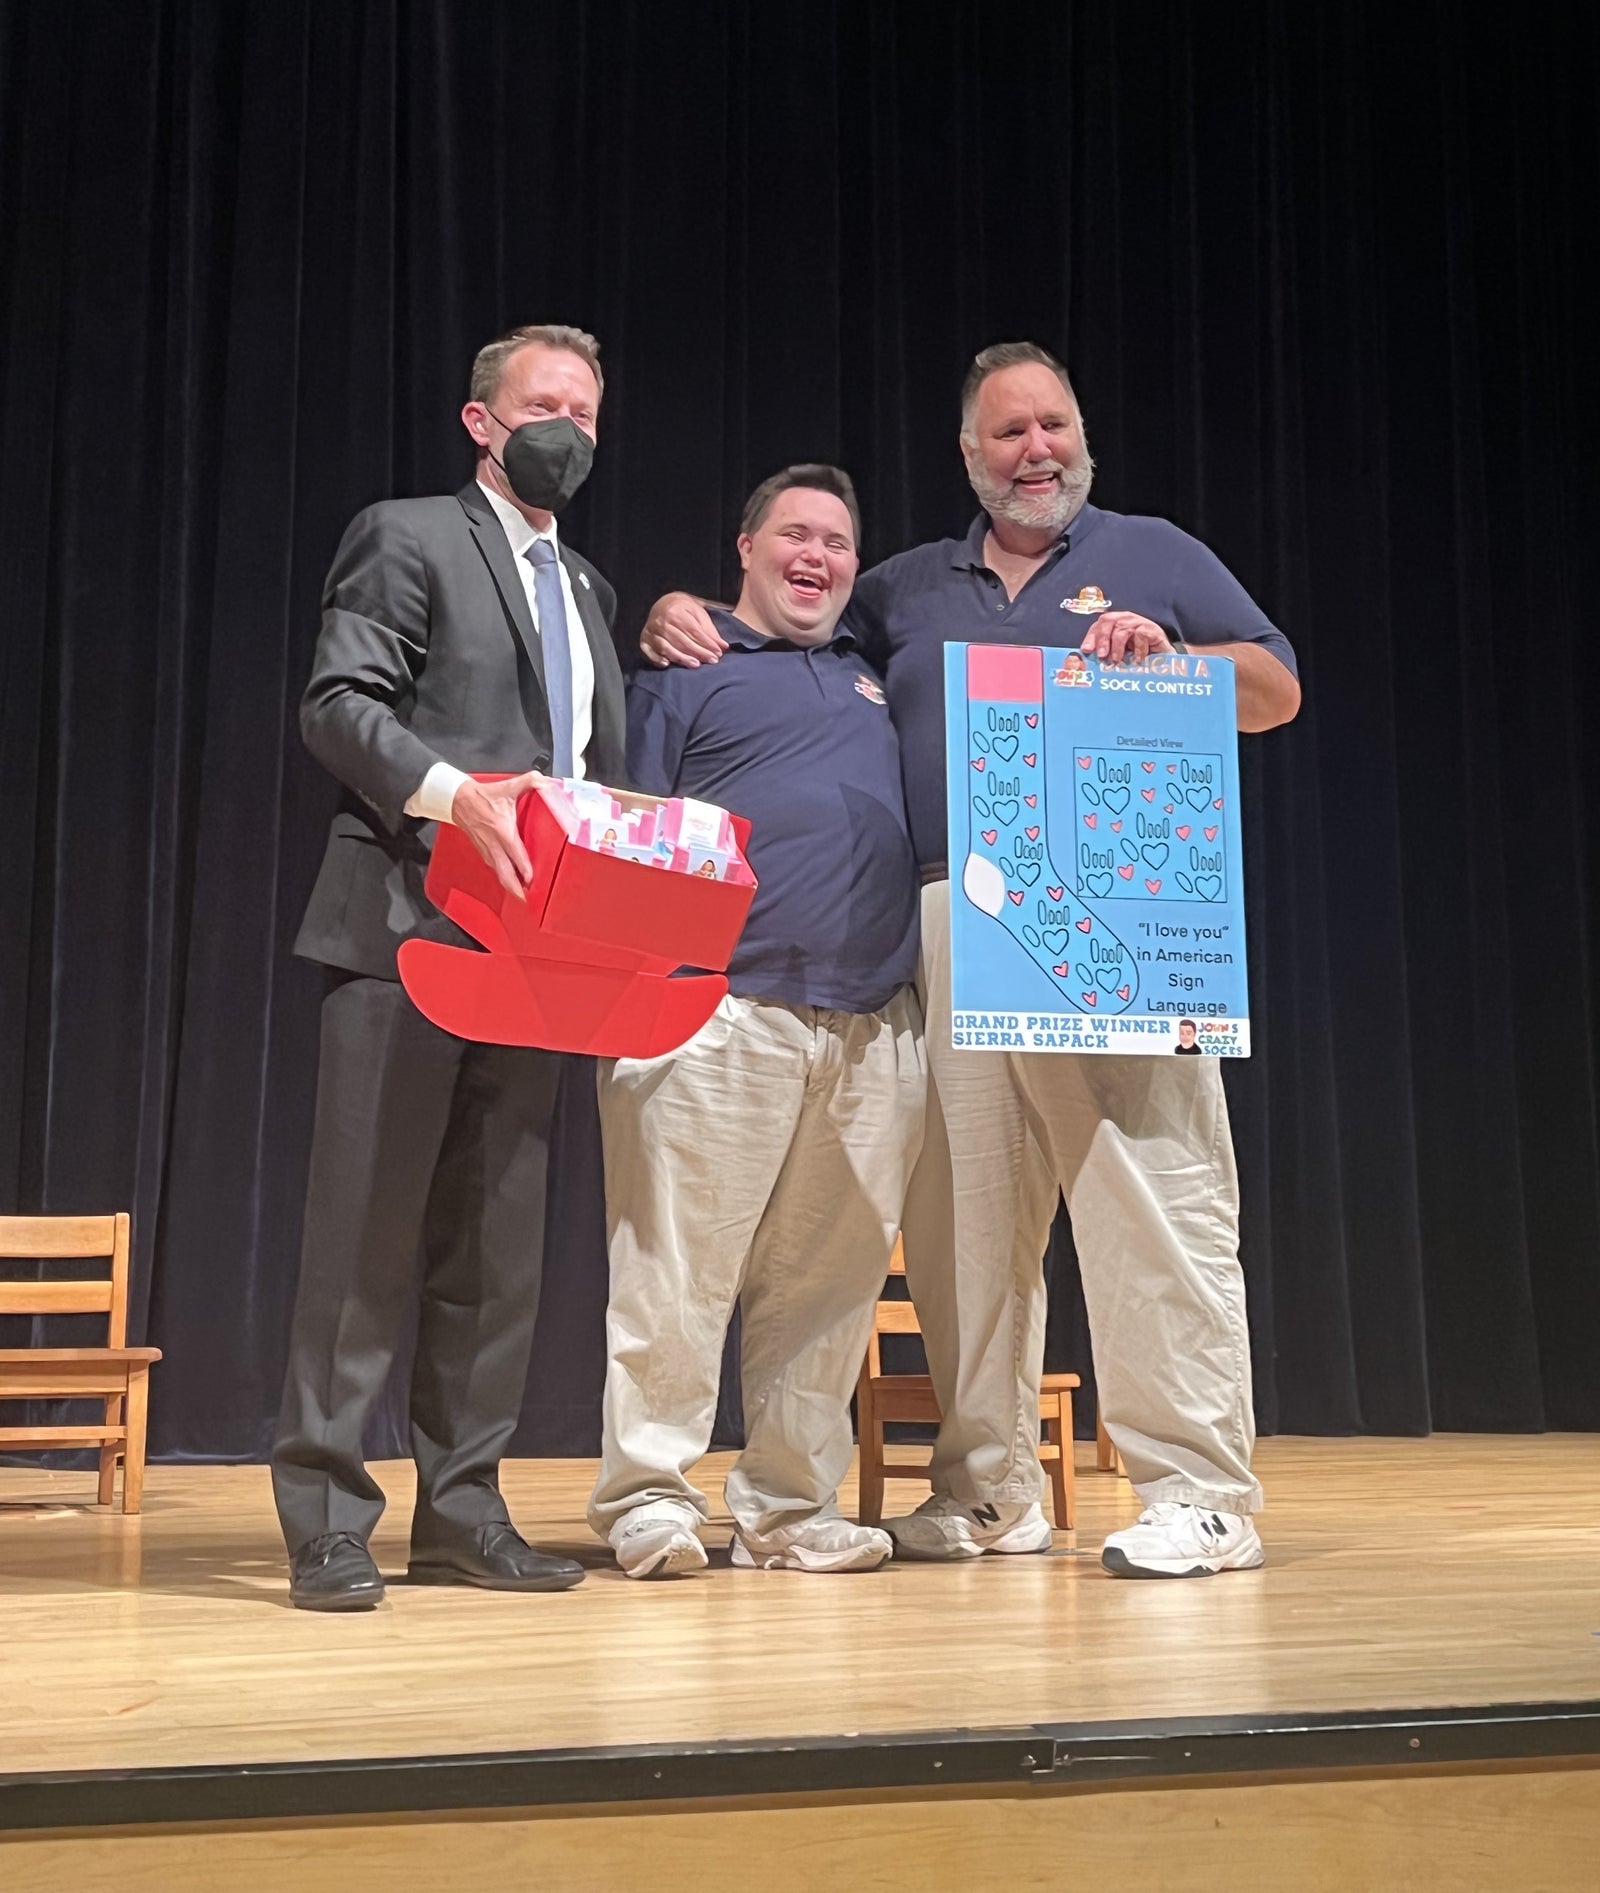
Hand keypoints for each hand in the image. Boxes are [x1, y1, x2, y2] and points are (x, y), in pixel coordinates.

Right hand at [450, 771, 541, 898]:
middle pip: (504, 873)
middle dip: (515, 889)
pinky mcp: (483, 851)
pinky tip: (510, 881)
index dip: (524, 869)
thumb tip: (546, 781)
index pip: (515, 854)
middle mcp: (494, 844)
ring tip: (522, 896)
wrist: (458, 800)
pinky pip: (494, 867)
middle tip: (527, 900)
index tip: (532, 879)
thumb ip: (530, 781)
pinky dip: (503, 876)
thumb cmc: (483, 796)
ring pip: (499, 873)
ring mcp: (487, 850)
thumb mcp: (508, 787)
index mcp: (502, 830)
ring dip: (509, 885)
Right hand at [640, 593, 726, 668]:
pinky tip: (667, 664)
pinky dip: (656, 659)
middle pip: (681, 640)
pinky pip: (648, 652)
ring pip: (666, 647)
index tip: (718, 653)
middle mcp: (661, 621)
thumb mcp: (699, 613)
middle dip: (698, 652)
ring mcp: (651, 631)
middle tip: (711, 661)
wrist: (662, 604)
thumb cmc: (684, 610)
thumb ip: (710, 630)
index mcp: (676, 611)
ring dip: (681, 658)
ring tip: (695, 665)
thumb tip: (723, 646)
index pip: (693, 630)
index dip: (706, 643)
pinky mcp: (643, 640)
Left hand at [1080, 611, 1175, 664]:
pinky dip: (1137, 648)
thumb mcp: (1118, 657)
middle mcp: (1126, 620)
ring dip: (1117, 646)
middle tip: (1101, 655)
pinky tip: (1137, 660)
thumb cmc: (1138, 660)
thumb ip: (1104, 655)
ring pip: (1123, 627)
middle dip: (1102, 638)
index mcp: (1115, 625)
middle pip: (1108, 620)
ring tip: (1116, 660)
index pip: (1099, 624)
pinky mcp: (1153, 630)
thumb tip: (1084, 662)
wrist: (1164, 663)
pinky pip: (1141, 634)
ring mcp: (1140, 623)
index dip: (1091, 636)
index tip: (1086, 650)